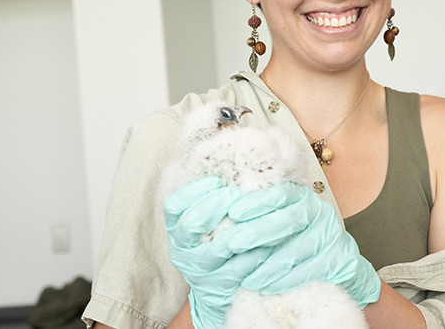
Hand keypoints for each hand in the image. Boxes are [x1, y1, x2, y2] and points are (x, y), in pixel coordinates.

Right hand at [164, 176, 271, 328]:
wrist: (221, 286)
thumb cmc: (218, 239)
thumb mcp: (209, 218)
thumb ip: (213, 194)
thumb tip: (228, 157)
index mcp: (176, 228)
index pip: (174, 206)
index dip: (193, 190)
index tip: (216, 178)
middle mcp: (182, 250)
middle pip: (191, 224)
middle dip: (215, 204)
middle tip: (236, 192)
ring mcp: (200, 271)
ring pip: (219, 247)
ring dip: (242, 227)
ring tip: (259, 212)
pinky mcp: (219, 287)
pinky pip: (239, 267)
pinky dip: (256, 252)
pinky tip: (271, 239)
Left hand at [225, 182, 381, 307]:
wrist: (337, 262)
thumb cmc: (298, 240)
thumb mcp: (282, 221)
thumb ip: (261, 217)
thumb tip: (225, 218)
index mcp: (302, 197)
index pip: (279, 194)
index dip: (256, 202)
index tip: (233, 212)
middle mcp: (319, 211)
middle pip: (287, 220)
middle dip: (256, 233)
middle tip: (231, 245)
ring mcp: (330, 235)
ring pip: (295, 250)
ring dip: (267, 266)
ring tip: (246, 278)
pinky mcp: (338, 258)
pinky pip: (307, 271)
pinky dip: (284, 281)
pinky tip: (266, 287)